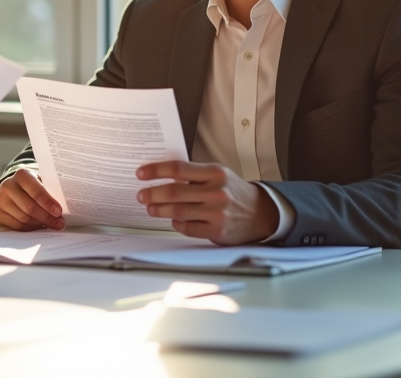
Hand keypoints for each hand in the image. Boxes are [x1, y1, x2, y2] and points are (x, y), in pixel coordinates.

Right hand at [0, 168, 63, 230]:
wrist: (14, 188)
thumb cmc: (34, 187)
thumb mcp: (42, 183)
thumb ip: (50, 193)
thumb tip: (63, 210)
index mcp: (22, 175)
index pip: (36, 191)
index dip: (48, 203)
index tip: (59, 212)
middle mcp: (8, 185)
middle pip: (30, 208)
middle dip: (47, 217)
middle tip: (59, 223)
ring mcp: (0, 199)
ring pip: (24, 218)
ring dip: (39, 224)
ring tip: (49, 224)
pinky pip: (16, 226)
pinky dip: (29, 228)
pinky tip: (37, 226)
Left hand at [135, 161, 278, 244]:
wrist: (260, 212)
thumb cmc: (232, 190)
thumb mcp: (217, 174)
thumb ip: (193, 174)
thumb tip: (159, 174)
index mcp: (215, 173)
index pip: (178, 168)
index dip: (156, 170)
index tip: (141, 173)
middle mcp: (217, 192)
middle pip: (175, 192)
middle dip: (152, 194)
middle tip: (141, 195)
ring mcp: (218, 212)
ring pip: (178, 211)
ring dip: (159, 210)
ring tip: (150, 208)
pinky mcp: (217, 231)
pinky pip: (188, 228)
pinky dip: (176, 223)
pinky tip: (173, 220)